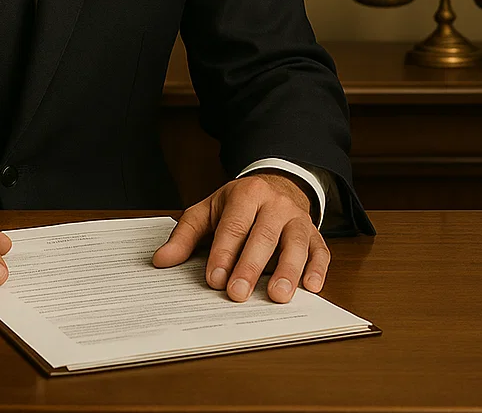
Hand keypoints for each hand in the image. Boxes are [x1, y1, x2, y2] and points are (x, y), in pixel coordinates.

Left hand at [151, 171, 329, 302]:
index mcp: (246, 195)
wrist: (277, 185)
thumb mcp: (208, 211)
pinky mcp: (315, 234)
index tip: (213, 280)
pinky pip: (320, 251)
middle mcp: (274, 204)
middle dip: (250, 266)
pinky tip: (311, 287)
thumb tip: (161, 260)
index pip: (233, 226)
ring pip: (295, 244)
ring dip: (288, 271)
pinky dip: (318, 269)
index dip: (223, 253)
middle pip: (263, 236)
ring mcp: (298, 219)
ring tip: (277, 296)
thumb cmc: (238, 205)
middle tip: (237, 294)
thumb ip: (186, 236)